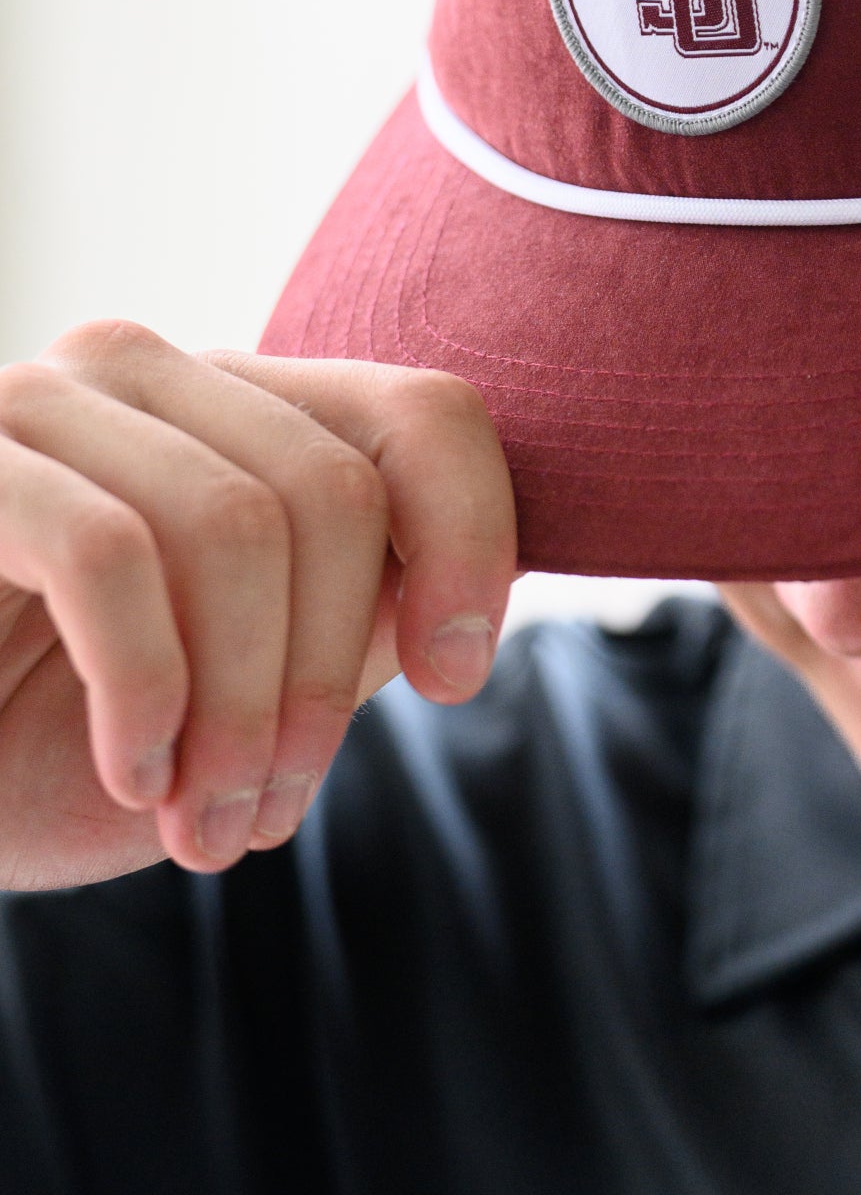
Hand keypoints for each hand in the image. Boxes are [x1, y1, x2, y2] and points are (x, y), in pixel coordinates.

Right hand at [0, 323, 515, 890]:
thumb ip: (360, 615)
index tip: (455, 680)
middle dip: (324, 682)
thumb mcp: (251, 689)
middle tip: (268, 815)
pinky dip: (148, 691)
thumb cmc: (58, 751)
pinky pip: (107, 555)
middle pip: (335, 491)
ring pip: (237, 522)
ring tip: (205, 823)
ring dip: (242, 713)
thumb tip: (483, 588)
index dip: (475, 538)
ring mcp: (41, 400)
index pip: (426, 411)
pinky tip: (135, 775)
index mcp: (236, 409)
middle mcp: (145, 371)